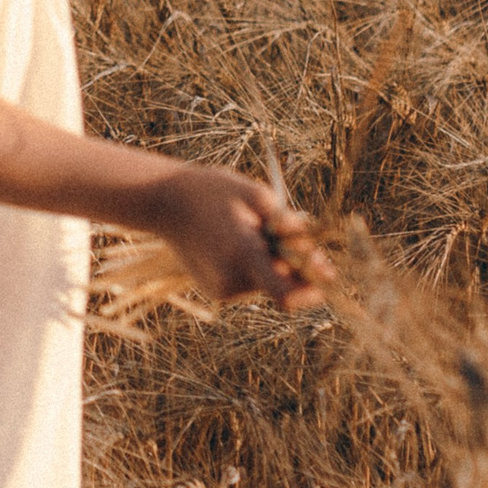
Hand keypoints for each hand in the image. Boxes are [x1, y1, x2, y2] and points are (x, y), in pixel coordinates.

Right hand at [153, 167, 327, 311]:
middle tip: (280, 232)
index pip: (288, 295)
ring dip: (271, 263)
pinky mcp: (216, 291)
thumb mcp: (256, 195)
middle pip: (283, 286)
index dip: (313, 288)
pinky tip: (233, 243)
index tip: (323, 269)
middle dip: (293, 264)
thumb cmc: (212, 191)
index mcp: (243, 254)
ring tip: (248, 232)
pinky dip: (253, 267)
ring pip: (267, 284)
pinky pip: (250, 284)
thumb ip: (289, 226)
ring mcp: (222, 289)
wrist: (164, 201)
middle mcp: (232, 280)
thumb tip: (316, 257)